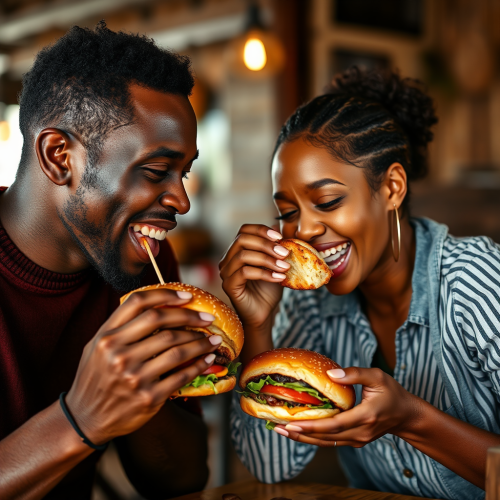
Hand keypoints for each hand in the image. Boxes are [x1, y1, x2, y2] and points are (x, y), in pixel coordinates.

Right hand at [65, 288, 220, 444]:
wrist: (86, 419)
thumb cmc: (95, 378)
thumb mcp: (97, 347)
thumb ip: (121, 326)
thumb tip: (157, 304)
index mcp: (106, 337)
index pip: (138, 303)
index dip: (166, 295)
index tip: (187, 296)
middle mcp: (118, 354)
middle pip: (162, 322)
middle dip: (190, 317)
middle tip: (207, 318)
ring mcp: (133, 376)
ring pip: (177, 349)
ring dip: (200, 342)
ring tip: (214, 339)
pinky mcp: (148, 397)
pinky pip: (181, 376)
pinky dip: (198, 366)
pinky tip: (207, 359)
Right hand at [219, 224, 289, 329]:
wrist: (264, 313)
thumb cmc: (269, 288)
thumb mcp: (276, 263)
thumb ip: (275, 246)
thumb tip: (279, 224)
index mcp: (237, 250)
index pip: (244, 230)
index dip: (261, 230)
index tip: (280, 237)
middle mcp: (228, 259)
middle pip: (242, 240)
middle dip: (266, 244)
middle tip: (285, 253)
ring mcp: (226, 272)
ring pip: (243, 256)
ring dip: (267, 259)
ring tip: (285, 267)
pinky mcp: (228, 286)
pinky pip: (244, 272)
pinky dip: (264, 273)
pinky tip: (279, 278)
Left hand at [274, 367, 422, 446]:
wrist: (407, 416)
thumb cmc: (392, 393)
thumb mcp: (377, 376)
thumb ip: (354, 374)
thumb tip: (331, 374)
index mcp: (365, 416)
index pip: (333, 424)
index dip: (311, 425)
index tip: (292, 422)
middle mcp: (359, 433)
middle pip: (325, 437)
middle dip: (300, 433)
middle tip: (277, 427)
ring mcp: (357, 440)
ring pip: (326, 443)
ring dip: (303, 437)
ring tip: (282, 430)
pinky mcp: (354, 441)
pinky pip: (330, 442)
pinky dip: (313, 437)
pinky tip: (298, 431)